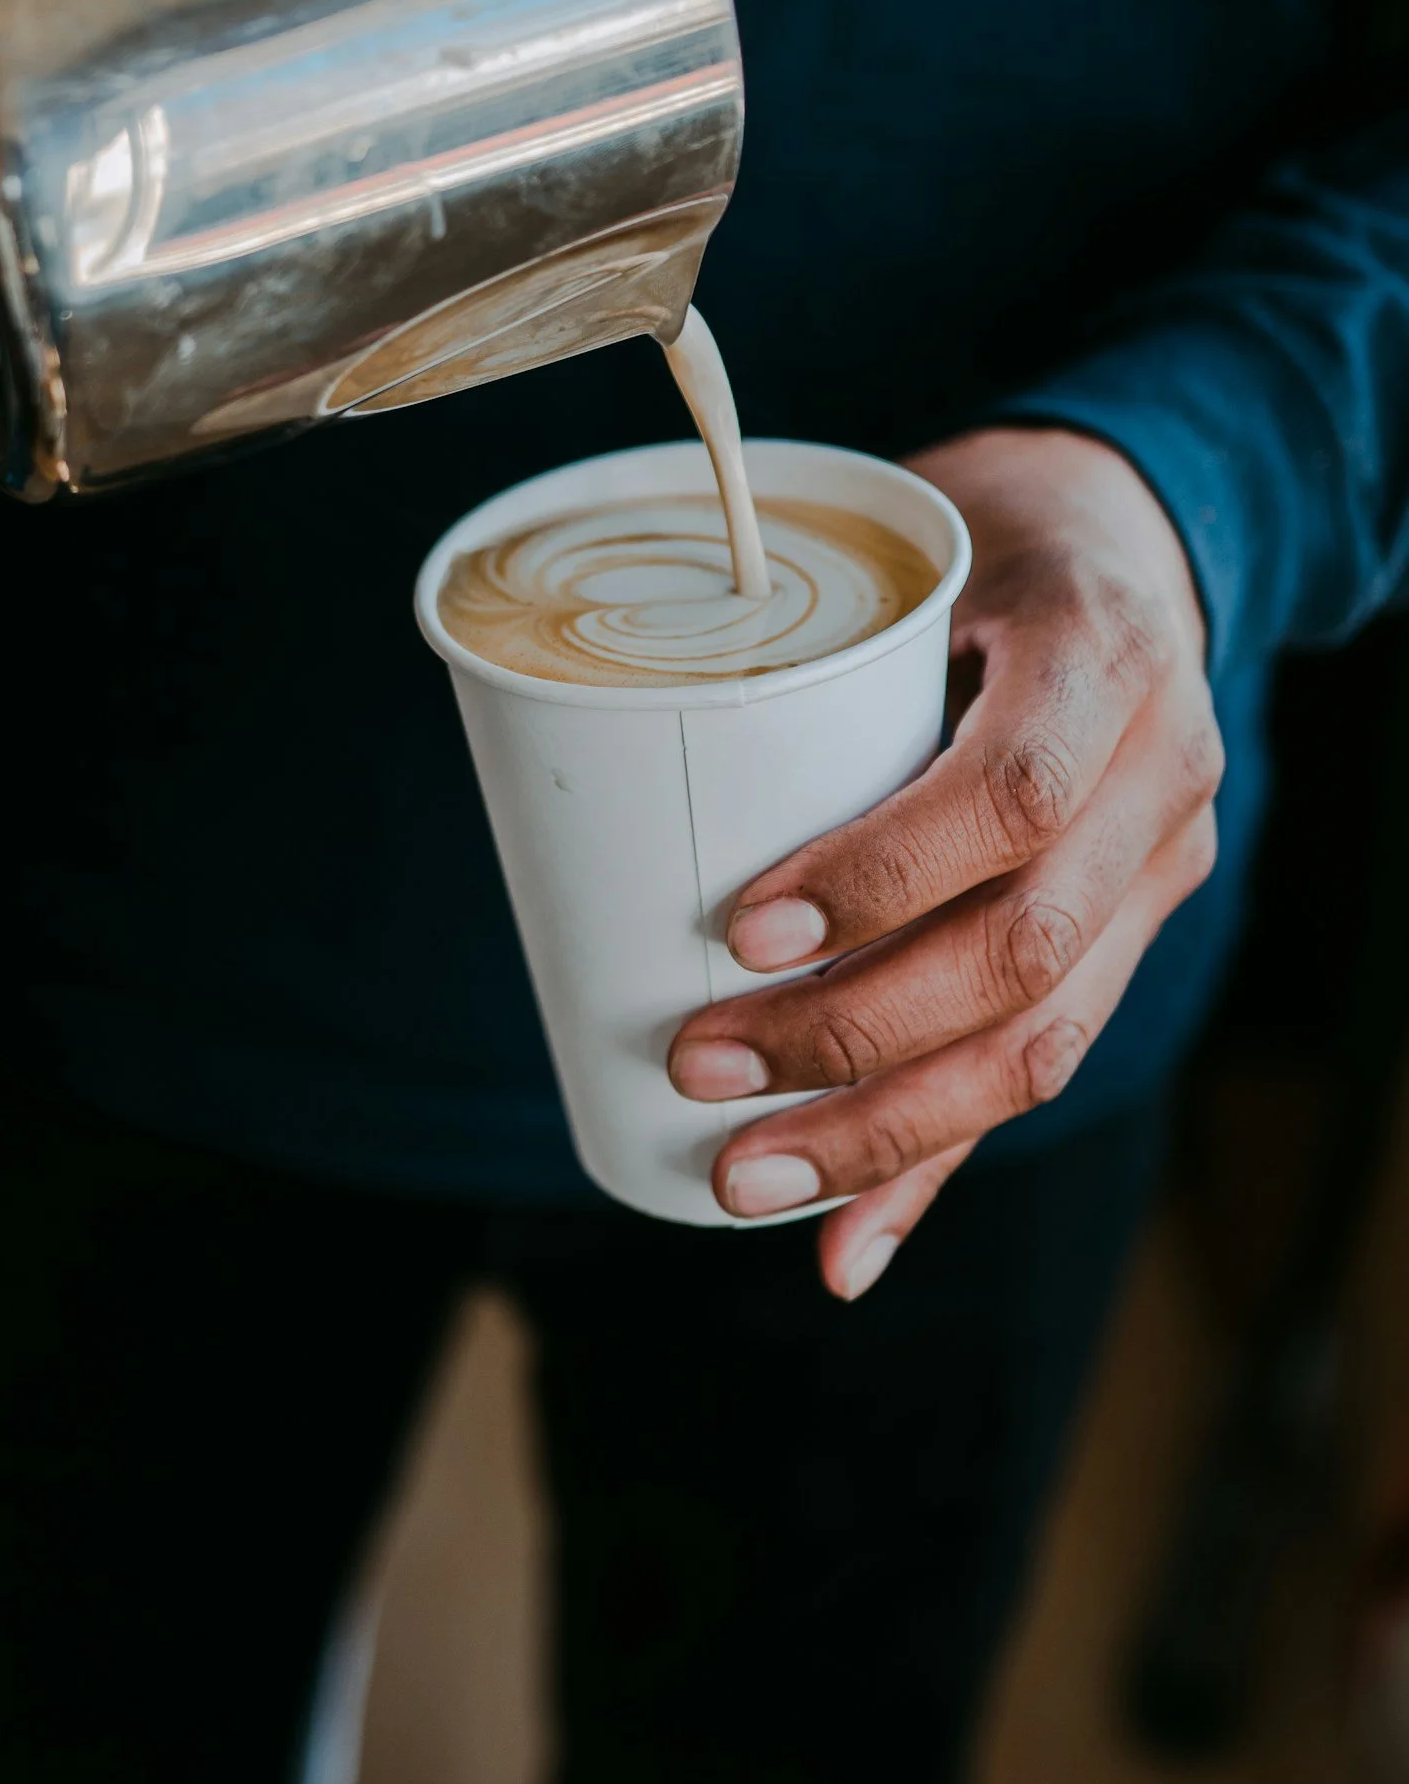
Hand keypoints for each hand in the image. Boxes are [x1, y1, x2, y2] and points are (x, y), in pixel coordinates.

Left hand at [667, 428, 1223, 1300]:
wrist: (1128, 535)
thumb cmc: (978, 540)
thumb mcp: (910, 562)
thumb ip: (816, 661)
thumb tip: (618, 770)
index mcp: (1102, 661)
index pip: (1015, 797)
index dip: (881, 876)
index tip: (742, 926)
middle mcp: (1163, 778)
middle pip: (1028, 954)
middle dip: (853, 1035)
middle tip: (699, 1062)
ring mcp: (1165, 870)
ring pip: (1046, 1043)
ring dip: (882, 1134)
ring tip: (742, 1179)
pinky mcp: (1137, 934)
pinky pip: (1045, 1070)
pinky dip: (936, 1171)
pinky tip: (847, 1248)